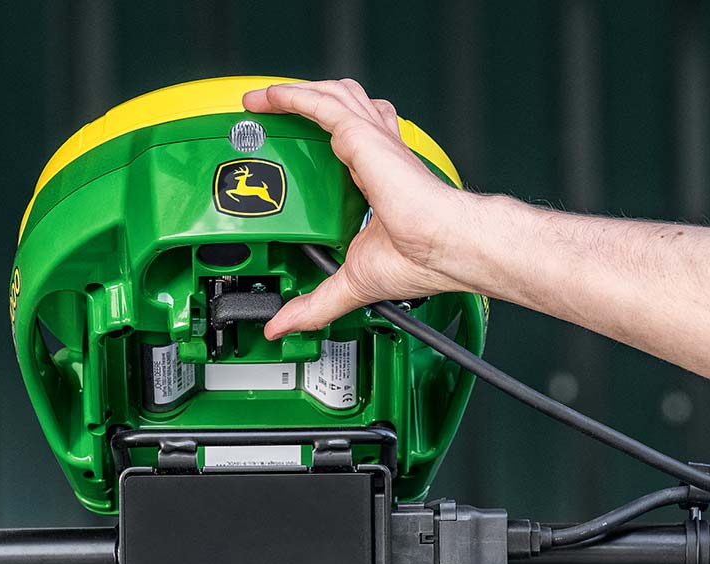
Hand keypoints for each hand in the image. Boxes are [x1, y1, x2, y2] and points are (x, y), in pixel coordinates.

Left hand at [242, 79, 474, 339]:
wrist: (447, 245)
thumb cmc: (424, 257)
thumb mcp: (352, 282)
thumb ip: (314, 303)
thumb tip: (282, 326)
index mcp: (377, 177)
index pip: (349, 141)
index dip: (323, 136)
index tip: (297, 147)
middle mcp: (375, 152)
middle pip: (340, 106)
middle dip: (306, 102)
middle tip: (269, 112)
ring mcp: (370, 140)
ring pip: (331, 95)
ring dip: (295, 91)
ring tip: (262, 98)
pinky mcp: (362, 137)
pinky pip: (320, 104)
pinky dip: (290, 96)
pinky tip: (267, 99)